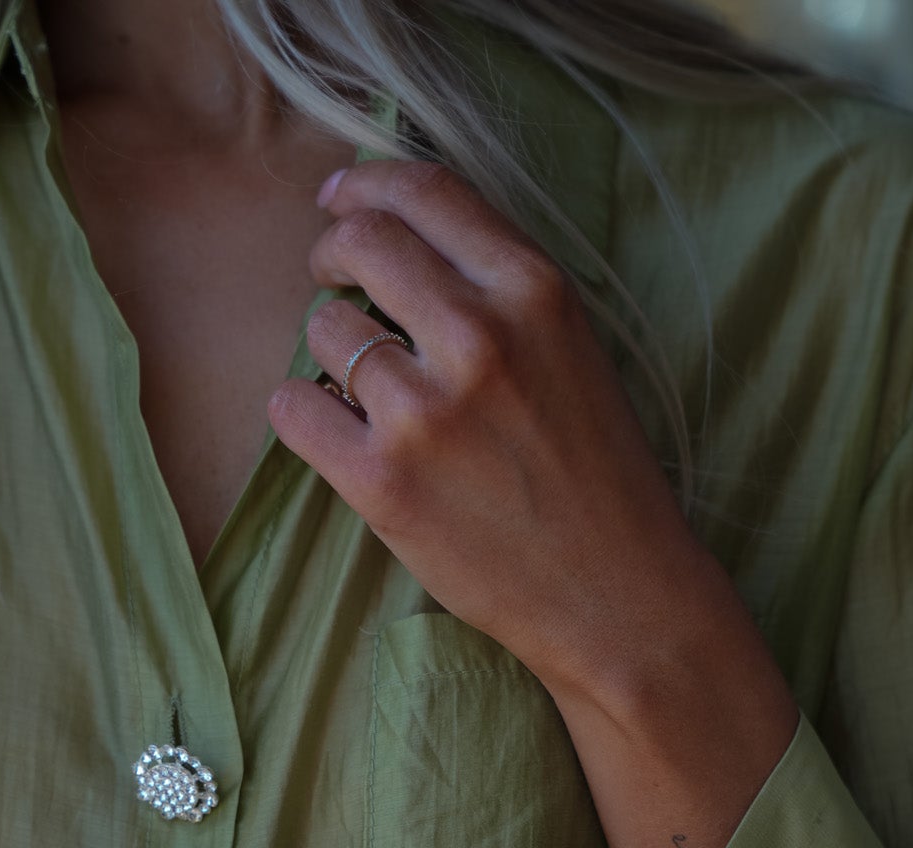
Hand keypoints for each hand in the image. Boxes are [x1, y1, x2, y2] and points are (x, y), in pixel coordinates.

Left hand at [267, 156, 800, 847]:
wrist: (618, 597)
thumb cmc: (598, 478)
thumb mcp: (572, 351)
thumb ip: (499, 290)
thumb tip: (397, 232)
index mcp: (535, 290)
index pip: (424, 193)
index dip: (366, 185)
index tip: (341, 198)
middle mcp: (479, 336)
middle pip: (360, 245)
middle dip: (332, 255)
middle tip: (332, 283)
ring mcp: (425, 411)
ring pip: (323, 332)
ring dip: (329, 354)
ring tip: (368, 395)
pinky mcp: (383, 481)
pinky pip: (294, 409)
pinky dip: (301, 413)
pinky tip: (332, 432)